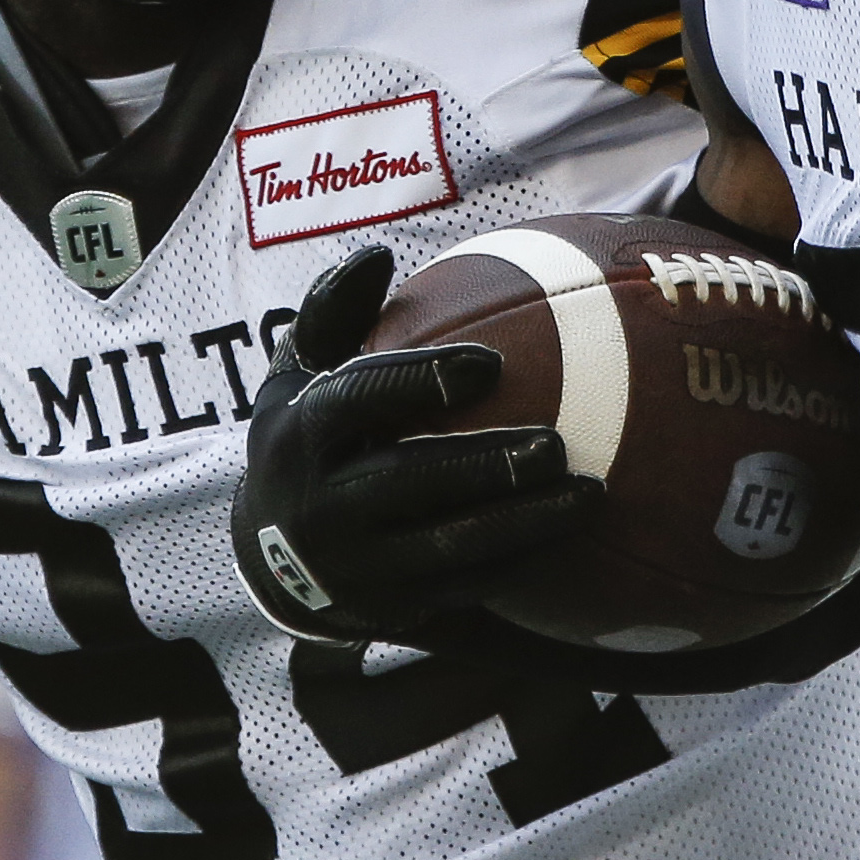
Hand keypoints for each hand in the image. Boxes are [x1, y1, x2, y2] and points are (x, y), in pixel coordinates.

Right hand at [230, 246, 600, 639]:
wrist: (269, 554)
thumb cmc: (305, 436)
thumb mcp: (298, 373)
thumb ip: (334, 312)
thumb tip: (374, 253)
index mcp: (302, 432)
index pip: (360, 399)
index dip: (421, 381)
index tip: (490, 365)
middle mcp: (322, 502)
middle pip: (407, 481)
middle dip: (484, 467)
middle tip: (555, 445)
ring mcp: (358, 563)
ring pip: (447, 546)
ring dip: (524, 524)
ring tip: (590, 496)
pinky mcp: (393, 607)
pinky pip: (465, 588)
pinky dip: (520, 562)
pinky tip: (572, 537)